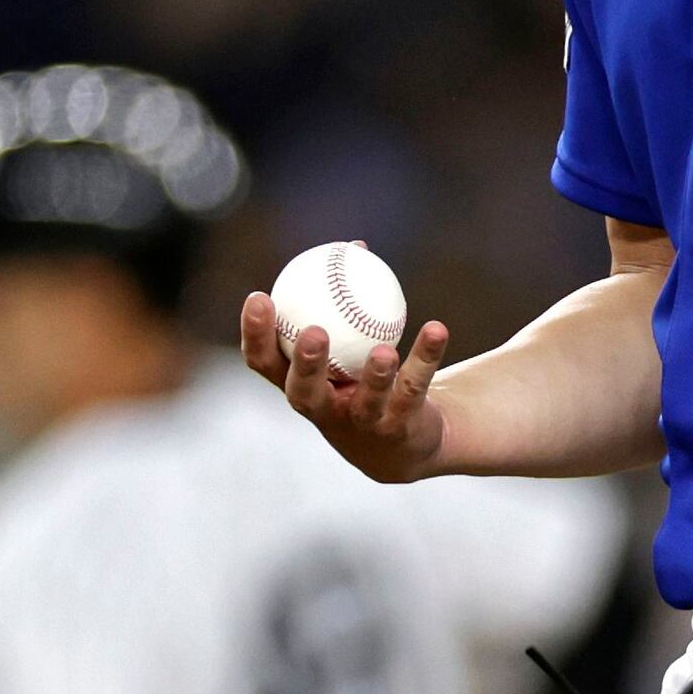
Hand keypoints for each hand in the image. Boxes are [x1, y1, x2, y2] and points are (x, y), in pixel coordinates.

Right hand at [241, 292, 455, 484]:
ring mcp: (363, 423)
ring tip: (383, 351)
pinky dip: (425, 358)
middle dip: (306, 365)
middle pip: (305, 393)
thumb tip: (354, 247)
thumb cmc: (359, 381)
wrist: (399, 446)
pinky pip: (415, 388)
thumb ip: (342, 302)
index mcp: (299, 387)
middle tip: (313, 332)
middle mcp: (325, 411)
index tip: (259, 297)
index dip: (256, 335)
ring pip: (368, 401)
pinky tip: (436, 329)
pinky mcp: (400, 426)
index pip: (265, 364)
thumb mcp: (345, 346)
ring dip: (376, 376)